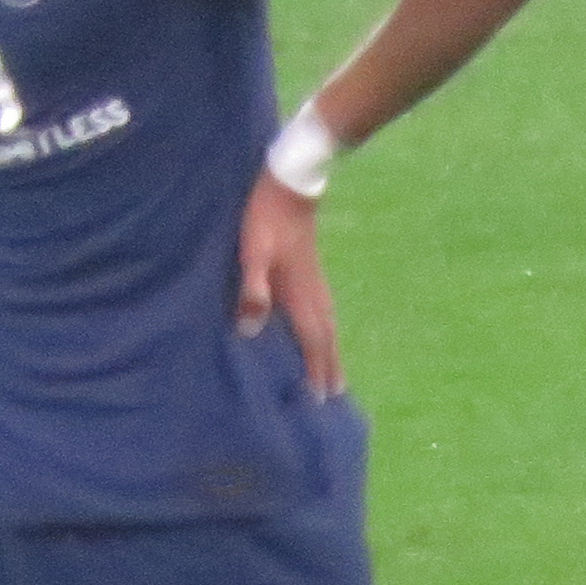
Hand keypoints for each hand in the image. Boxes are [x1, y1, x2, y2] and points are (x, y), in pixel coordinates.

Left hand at [237, 169, 343, 398]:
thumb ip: (253, 289)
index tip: (320, 399)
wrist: (291, 185)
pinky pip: (326, 313)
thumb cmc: (266, 218)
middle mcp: (314, 294)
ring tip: (335, 373)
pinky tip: (323, 331)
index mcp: (300, 294)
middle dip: (330, 369)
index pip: (311, 341)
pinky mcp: (313, 273)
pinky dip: (327, 332)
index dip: (314, 371)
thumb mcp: (252, 252)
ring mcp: (317, 283)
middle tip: (336, 397)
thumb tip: (250, 329)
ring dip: (332, 352)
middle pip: (326, 339)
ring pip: (330, 326)